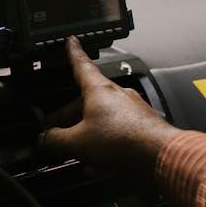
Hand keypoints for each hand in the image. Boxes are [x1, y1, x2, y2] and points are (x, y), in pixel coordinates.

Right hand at [39, 37, 179, 173]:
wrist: (160, 154)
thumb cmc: (123, 140)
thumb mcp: (78, 142)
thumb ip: (56, 140)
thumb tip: (45, 139)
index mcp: (98, 90)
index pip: (81, 65)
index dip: (73, 53)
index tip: (71, 42)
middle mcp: (116, 95)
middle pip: (86, 100)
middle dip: (70, 115)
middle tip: (57, 129)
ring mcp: (131, 110)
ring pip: (102, 119)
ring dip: (86, 133)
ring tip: (76, 152)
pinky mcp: (142, 126)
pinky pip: (116, 132)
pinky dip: (103, 144)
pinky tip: (97, 164)